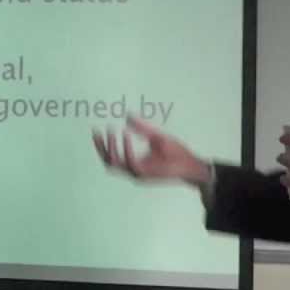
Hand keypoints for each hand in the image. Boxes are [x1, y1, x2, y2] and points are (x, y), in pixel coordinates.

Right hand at [92, 115, 209, 185]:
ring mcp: (139, 173)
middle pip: (108, 162)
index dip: (101, 145)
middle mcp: (134, 170)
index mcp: (135, 163)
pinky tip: (125, 134)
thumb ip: (142, 128)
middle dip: (100, 147)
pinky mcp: (147, 174)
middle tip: (97, 131)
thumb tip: (127, 116)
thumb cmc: (177, 153)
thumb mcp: (157, 136)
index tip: (97, 129)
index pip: (111, 157)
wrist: (192, 165)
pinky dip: (126, 149)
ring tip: (112, 132)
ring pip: (116, 164)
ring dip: (111, 148)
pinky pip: (131, 163)